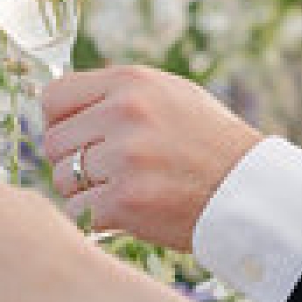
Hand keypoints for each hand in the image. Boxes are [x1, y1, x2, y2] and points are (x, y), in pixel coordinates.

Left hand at [42, 66, 259, 249]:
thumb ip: (115, 95)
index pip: (54, 97)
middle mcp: (124, 114)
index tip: (77, 138)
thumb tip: (57, 105)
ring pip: (62, 180)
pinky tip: (125, 213)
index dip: (59, 122)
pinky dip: (95, 219)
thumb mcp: (169, 96)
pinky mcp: (125, 201)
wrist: (248, 190)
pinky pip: (78, 212)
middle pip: (52, 143)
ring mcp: (125, 158)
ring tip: (121, 190)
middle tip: (104, 173)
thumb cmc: (207, 144)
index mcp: (131, 83)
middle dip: (71, 161)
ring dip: (83, 192)